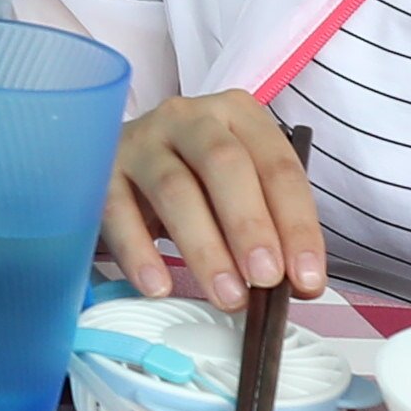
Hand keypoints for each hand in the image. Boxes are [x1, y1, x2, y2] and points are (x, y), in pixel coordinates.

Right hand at [102, 91, 324, 300]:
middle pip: (225, 164)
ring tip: (225, 295)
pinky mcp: (104, 167)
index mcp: (239, 115)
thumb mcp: (241, 188)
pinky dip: (140, 252)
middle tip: (265, 279)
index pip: (278, 166)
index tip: (306, 278)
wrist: (129, 159)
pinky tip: (158, 285)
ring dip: (204, 247)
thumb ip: (270, 227)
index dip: (297, 224)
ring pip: (174, 188)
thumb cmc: (198, 179)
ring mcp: (143, 139)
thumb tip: (297, 284)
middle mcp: (190, 118)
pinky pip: (118, 210)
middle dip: (250, 226)